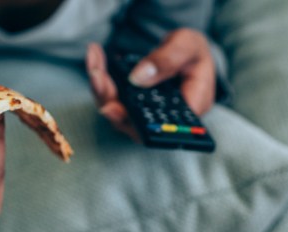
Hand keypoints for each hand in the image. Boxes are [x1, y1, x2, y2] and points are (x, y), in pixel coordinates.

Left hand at [86, 29, 215, 140]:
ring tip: (94, 61)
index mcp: (188, 110)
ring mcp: (147, 115)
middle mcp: (165, 120)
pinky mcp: (134, 106)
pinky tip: (94, 57)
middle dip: (109, 100)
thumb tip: (137, 78)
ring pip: (118, 113)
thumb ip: (167, 60)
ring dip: (101, 90)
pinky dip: (101, 80)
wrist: (186, 49)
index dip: (133, 125)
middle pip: (131, 123)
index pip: (159, 129)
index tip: (112, 108)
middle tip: (97, 75)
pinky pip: (114, 99)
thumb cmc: (193, 50)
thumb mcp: (187, 45)